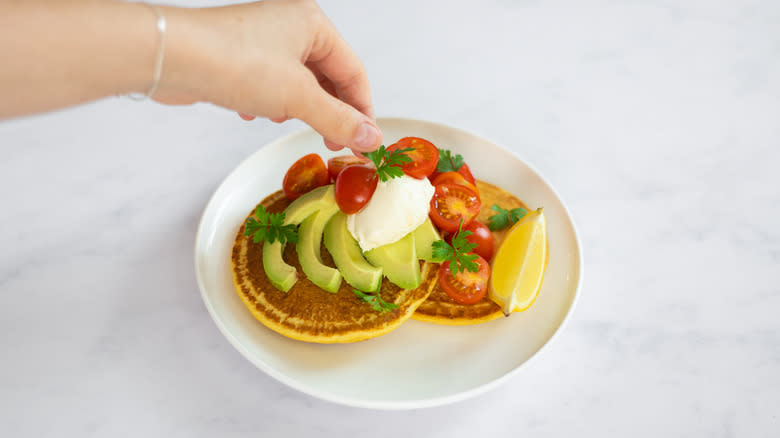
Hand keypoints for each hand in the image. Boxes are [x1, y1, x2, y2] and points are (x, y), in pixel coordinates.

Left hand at [156, 0, 381, 152]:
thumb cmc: (234, 62)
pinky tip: (254, 113)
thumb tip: (370, 139)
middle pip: (327, 77)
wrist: (171, 58)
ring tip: (285, 121)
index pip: (353, 70)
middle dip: (329, 112)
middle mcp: (289, 25)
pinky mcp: (239, 57)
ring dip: (297, 108)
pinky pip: (269, 84)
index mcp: (312, 22)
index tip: (365, 141)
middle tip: (334, 142)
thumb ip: (339, 120)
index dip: (363, 109)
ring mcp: (262, 40)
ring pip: (297, 83)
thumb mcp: (299, 97)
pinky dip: (269, 103)